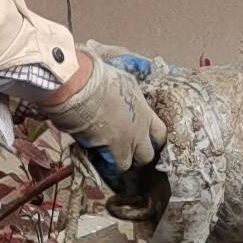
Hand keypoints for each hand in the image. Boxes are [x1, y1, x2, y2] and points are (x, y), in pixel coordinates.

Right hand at [45, 49, 162, 171]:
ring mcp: (128, 140)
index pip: (159, 132)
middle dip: (140, 155)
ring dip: (124, 162)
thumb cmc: (99, 77)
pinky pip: (115, 166)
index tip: (148, 142)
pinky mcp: (113, 149)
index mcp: (144, 109)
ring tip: (112, 160)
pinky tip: (100, 161)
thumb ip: (129, 92)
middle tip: (129, 154)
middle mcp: (140, 127)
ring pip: (132, 162)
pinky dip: (108, 166)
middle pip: (148, 152)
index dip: (154, 140)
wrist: (83, 86)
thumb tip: (128, 89)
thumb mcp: (123, 80)